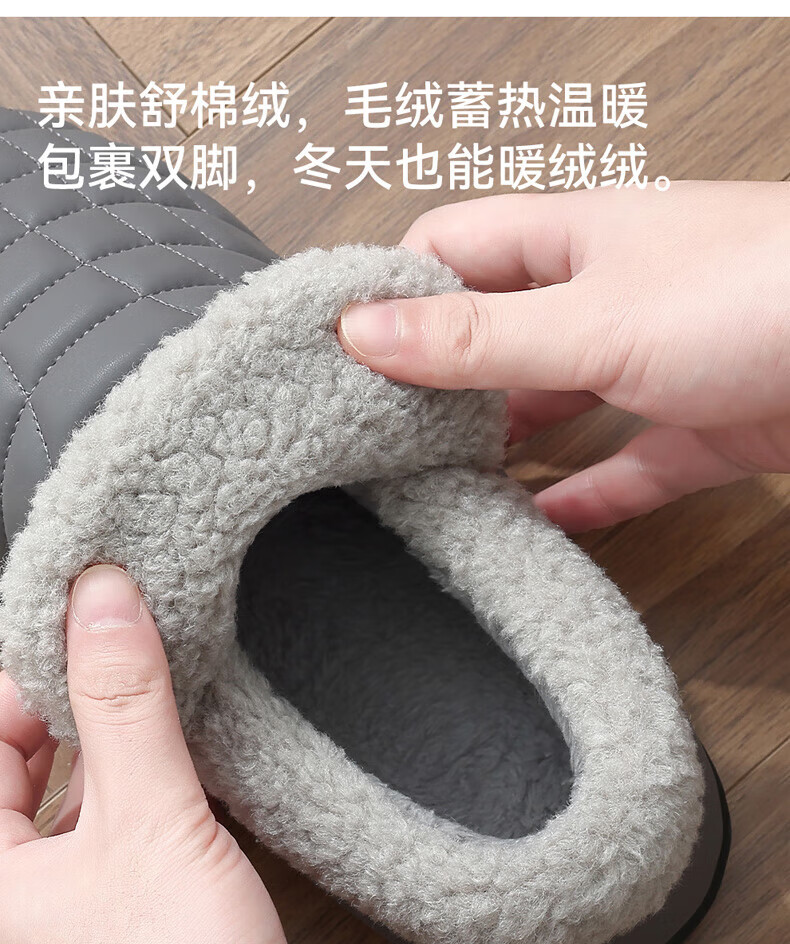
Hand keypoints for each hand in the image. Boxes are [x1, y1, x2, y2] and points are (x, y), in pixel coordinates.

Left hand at [0, 564, 351, 943]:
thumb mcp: (149, 818)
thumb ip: (121, 702)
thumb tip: (98, 603)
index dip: (28, 675)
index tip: (83, 623)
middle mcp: (4, 905)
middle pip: (17, 768)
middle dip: (72, 710)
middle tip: (128, 662)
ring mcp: (53, 923)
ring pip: (67, 803)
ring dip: (112, 753)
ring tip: (161, 715)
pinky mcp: (108, 935)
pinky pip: (107, 840)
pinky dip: (139, 801)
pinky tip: (180, 781)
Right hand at [338, 182, 789, 530]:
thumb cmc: (765, 292)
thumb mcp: (592, 318)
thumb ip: (477, 338)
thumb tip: (365, 330)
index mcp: (573, 237)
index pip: (451, 250)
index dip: (391, 295)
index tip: (338, 354)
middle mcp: (608, 293)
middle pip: (497, 336)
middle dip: (441, 385)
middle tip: (380, 439)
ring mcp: (654, 361)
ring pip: (555, 406)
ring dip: (505, 448)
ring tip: (442, 488)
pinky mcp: (697, 427)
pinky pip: (621, 468)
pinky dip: (582, 498)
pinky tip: (541, 525)